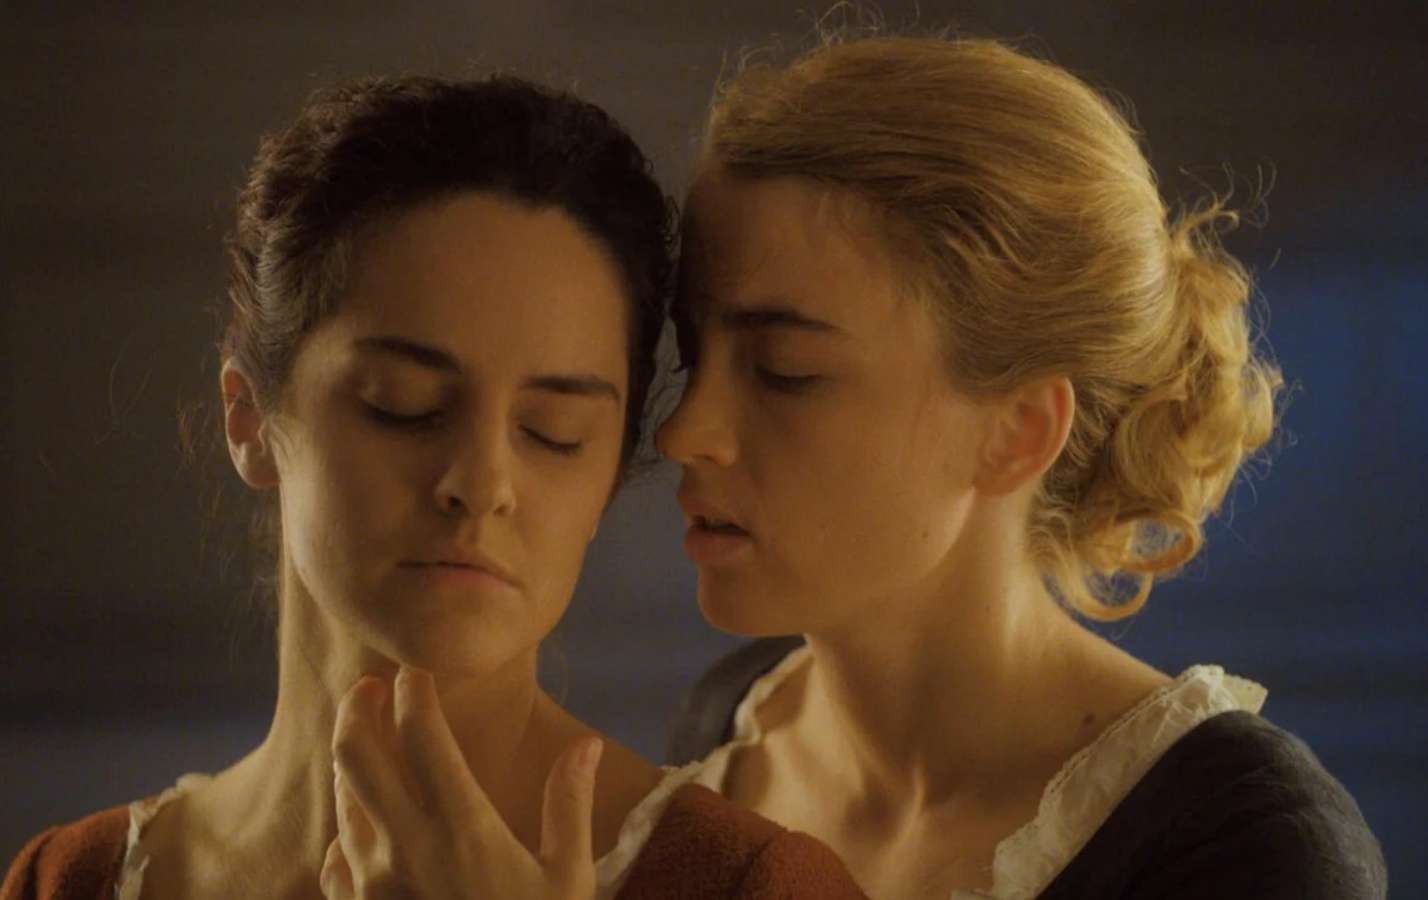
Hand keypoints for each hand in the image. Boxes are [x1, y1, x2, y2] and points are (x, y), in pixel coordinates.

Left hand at [319, 666, 601, 899]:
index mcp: (463, 828)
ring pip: (342, 799)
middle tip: (370, 687)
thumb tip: (585, 746)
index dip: (414, 690)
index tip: (417, 671)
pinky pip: (336, 855)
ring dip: (351, 762)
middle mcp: (405, 847)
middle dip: (358, 707)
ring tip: (369, 741)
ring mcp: (372, 885)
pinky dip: (347, 826)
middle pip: (355, 753)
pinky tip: (365, 825)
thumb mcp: (567, 878)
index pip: (422, 732)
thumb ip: (569, 805)